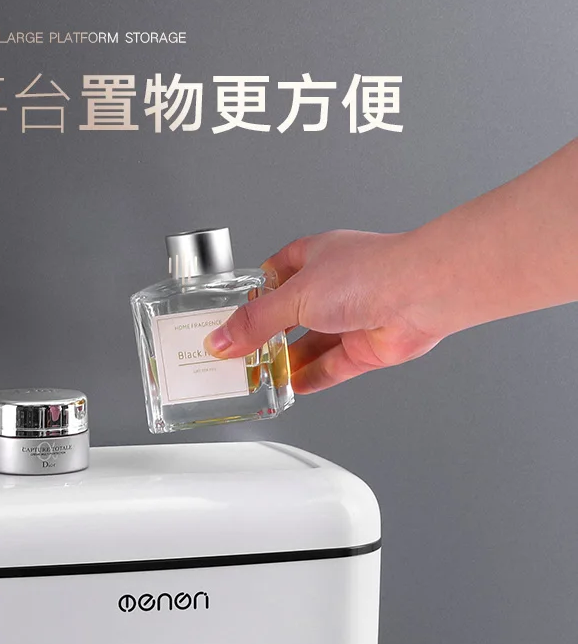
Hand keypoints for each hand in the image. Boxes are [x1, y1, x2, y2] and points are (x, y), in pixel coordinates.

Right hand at [203, 230, 444, 392]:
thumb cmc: (370, 273)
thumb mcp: (294, 296)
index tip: (232, 315)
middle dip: (267, 335)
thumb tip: (221, 339)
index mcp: (316, 256)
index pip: (276, 273)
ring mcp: (352, 318)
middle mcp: (335, 286)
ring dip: (286, 361)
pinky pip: (331, 367)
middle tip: (239, 353)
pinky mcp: (366, 348)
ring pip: (310, 344)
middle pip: (291, 315)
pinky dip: (311, 377)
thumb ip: (254, 322)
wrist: (421, 294)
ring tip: (258, 376)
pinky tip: (292, 386)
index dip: (254, 294)